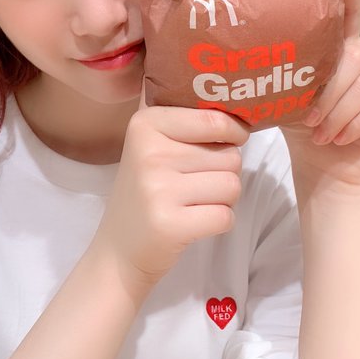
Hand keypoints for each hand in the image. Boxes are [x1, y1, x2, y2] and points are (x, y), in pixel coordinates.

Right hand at [93, 100, 248, 286]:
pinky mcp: (170, 224)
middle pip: (229, 155)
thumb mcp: (152, 146)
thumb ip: (187, 124)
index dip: (233, 132)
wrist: (118, 250)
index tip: (227, 141)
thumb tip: (241, 108)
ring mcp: (158, 189)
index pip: (214, 119)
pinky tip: (193, 222)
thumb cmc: (146, 191)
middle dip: (223, 172)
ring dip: (223, 198)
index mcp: (145, 124)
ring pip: (232, 185)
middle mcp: (149, 152)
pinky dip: (219, 222)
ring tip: (193, 202)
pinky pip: (226, 216)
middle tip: (194, 184)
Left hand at [281, 0, 359, 188]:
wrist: (325, 165)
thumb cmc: (304, 127)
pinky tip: (340, 138)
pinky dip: (355, 124)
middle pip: (352, 57)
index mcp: (342, 49)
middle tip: (308, 119)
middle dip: (327, 91)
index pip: (349, 14)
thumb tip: (252, 58)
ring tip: (321, 133)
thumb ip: (288, 72)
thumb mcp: (290, 96)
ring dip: (337, 112)